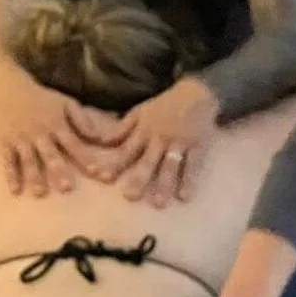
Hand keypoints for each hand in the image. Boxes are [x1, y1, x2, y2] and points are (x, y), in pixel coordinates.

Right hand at [0, 75, 110, 197]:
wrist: (8, 88)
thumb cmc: (42, 98)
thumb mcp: (65, 102)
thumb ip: (82, 120)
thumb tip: (99, 138)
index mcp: (56, 124)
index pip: (74, 144)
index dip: (85, 158)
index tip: (97, 173)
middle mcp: (39, 133)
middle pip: (51, 155)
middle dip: (59, 171)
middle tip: (67, 189)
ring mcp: (21, 139)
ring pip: (29, 160)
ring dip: (35, 176)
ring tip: (40, 193)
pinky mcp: (6, 143)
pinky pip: (8, 160)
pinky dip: (11, 175)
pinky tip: (15, 190)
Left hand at [97, 77, 220, 207]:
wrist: (196, 93)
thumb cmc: (163, 106)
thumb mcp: (139, 113)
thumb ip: (120, 130)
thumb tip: (97, 141)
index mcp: (143, 131)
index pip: (126, 150)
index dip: (114, 164)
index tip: (101, 178)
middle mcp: (159, 138)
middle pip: (147, 160)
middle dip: (138, 178)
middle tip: (130, 196)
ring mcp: (179, 142)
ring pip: (170, 165)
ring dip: (164, 184)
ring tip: (159, 203)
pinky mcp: (198, 145)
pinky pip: (193, 165)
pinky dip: (189, 180)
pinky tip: (185, 196)